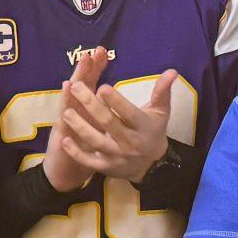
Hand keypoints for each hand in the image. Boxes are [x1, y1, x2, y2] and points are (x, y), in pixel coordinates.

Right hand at [40, 52, 104, 190]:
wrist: (64, 173)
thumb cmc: (84, 152)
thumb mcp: (99, 134)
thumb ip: (108, 117)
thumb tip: (120, 104)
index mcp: (85, 111)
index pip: (91, 85)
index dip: (96, 69)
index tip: (103, 51)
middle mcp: (75, 112)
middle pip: (81, 85)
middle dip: (87, 68)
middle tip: (92, 50)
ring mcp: (66, 120)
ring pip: (73, 94)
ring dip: (77, 77)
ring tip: (81, 62)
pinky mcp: (62, 131)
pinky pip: (65, 112)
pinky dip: (66, 99)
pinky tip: (67, 86)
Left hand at [60, 69, 176, 181]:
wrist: (152, 165)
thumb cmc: (153, 131)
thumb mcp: (160, 112)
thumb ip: (162, 91)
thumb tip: (171, 71)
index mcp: (142, 125)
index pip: (127, 112)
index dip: (115, 101)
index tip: (101, 86)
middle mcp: (129, 141)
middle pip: (108, 122)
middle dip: (91, 105)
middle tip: (76, 88)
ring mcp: (117, 156)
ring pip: (96, 141)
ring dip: (80, 127)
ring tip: (67, 112)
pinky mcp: (106, 167)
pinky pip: (90, 161)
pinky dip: (77, 152)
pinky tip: (66, 140)